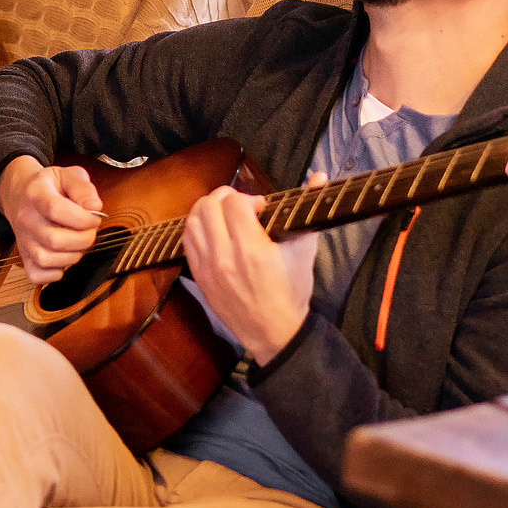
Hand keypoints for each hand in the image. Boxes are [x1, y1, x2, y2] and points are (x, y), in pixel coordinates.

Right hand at [0, 155, 103, 284]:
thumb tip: (95, 209)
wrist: (22, 194)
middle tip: (90, 231)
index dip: (82, 218)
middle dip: (83, 239)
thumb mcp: (68, 175)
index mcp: (35, 193)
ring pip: (46, 259)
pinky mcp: (24, 256)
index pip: (55, 209)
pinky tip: (64, 257)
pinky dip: (55, 273)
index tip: (95, 218)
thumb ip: (84, 188)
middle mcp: (25, 218)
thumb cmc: (51, 186)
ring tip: (78, 243)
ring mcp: (22, 239)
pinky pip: (37, 275)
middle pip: (53, 239)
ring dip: (72, 256)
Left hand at [182, 185, 316, 363]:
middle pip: (207, 206)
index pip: (234, 202)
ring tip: (225, 216)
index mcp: (252, 249)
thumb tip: (320, 175)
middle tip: (241, 207)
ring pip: (192, 221)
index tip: (261, 208)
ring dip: (208, 211)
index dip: (248, 198)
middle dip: (225, 198)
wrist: (275, 332)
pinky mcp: (199, 277)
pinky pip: (187, 241)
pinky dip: (197, 229)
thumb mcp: (304, 250)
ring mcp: (208, 268)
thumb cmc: (292, 291)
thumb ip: (308, 208)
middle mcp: (224, 257)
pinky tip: (214, 232)